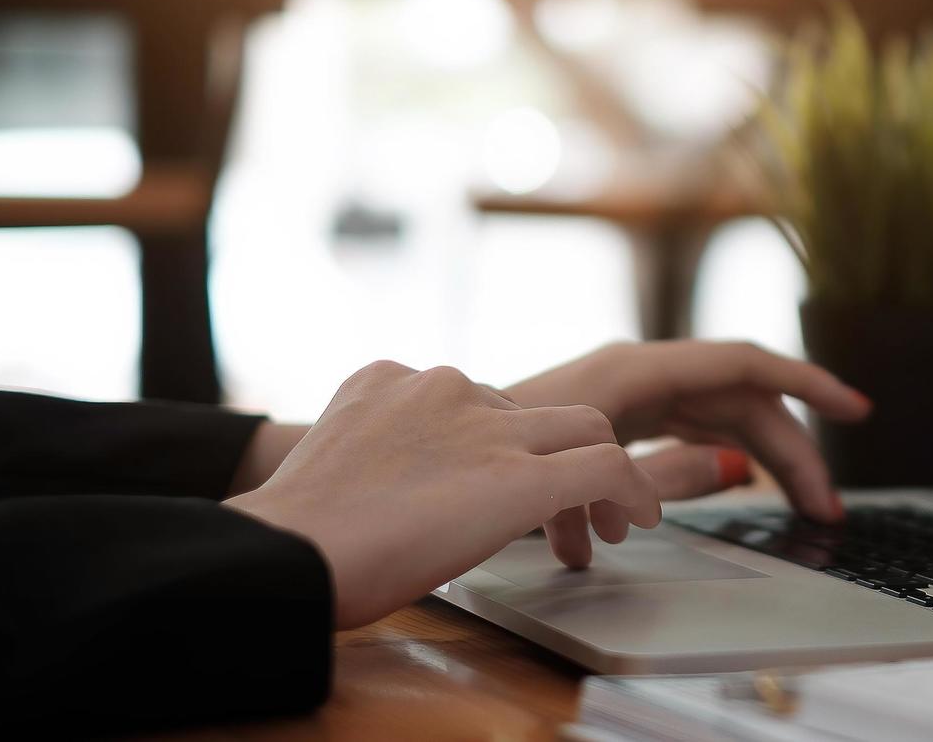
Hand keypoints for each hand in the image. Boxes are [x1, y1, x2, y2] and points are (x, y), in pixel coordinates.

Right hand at [224, 360, 661, 628]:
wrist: (292, 552)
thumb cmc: (298, 537)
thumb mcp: (336, 467)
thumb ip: (379, 458)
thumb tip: (399, 496)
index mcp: (390, 380)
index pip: (471, 403)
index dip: (501, 447)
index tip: (504, 483)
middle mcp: (446, 388)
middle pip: (532, 413)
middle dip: (555, 460)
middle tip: (567, 510)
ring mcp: (489, 426)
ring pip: (583, 428)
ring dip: (599, 478)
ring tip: (607, 524)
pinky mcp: (525, 473)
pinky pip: (606, 465)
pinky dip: (634, 489)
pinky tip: (640, 517)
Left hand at [503, 341, 870, 521]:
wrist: (425, 475)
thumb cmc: (494, 470)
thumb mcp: (592, 479)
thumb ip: (669, 474)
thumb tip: (739, 465)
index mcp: (637, 371)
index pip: (746, 364)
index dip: (808, 383)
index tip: (856, 409)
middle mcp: (637, 373)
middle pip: (742, 401)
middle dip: (792, 451)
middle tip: (826, 511)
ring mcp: (626, 394)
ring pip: (717, 419)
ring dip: (761, 462)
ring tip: (799, 511)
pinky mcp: (613, 420)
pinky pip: (686, 431)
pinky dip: (716, 461)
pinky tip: (733, 491)